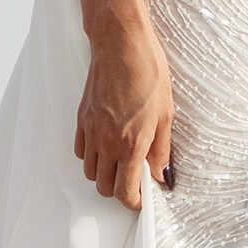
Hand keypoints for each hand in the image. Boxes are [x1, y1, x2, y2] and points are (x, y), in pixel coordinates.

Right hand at [74, 2, 174, 208]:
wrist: (121, 45)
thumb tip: (162, 175)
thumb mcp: (166, 115)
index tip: (143, 199)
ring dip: (105, 174)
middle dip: (119, 191)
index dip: (134, 202)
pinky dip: (91, 157)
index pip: (125, 192)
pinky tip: (106, 146)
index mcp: (130, 145)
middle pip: (104, 187)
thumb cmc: (148, 74)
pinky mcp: (82, 119)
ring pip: (90, 171)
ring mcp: (91, 131)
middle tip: (135, 182)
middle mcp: (106, 143)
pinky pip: (81, 151)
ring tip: (121, 163)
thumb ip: (161, 150)